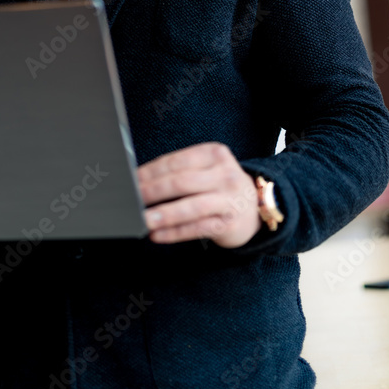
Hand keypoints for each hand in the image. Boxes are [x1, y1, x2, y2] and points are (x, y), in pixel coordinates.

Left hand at [136, 142, 261, 247]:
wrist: (256, 208)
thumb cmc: (221, 186)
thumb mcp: (207, 169)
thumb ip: (180, 171)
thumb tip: (141, 180)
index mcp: (214, 154)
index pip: (177, 161)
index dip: (151, 171)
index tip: (131, 180)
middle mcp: (224, 174)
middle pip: (182, 182)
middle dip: (153, 190)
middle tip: (133, 199)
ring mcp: (229, 200)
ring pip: (191, 206)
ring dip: (164, 214)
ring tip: (144, 219)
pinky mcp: (229, 224)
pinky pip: (197, 228)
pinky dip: (175, 232)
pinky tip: (158, 235)